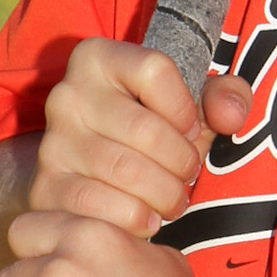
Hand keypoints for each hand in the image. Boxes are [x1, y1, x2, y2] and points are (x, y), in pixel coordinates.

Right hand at [31, 38, 251, 239]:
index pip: (154, 69)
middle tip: (188, 174)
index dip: (185, 106)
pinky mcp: (47, 189)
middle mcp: (66, 95)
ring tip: (173, 199)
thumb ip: (224, 98)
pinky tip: (148, 218)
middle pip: (145, 129)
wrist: (90, 176)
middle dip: (181, 161)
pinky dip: (137, 218)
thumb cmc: (151, 132)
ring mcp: (53, 143)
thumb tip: (229, 113)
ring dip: (165, 194)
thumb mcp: (190, 106)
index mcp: (97, 58)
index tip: (189, 128)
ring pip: (127, 172)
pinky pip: (102, 207)